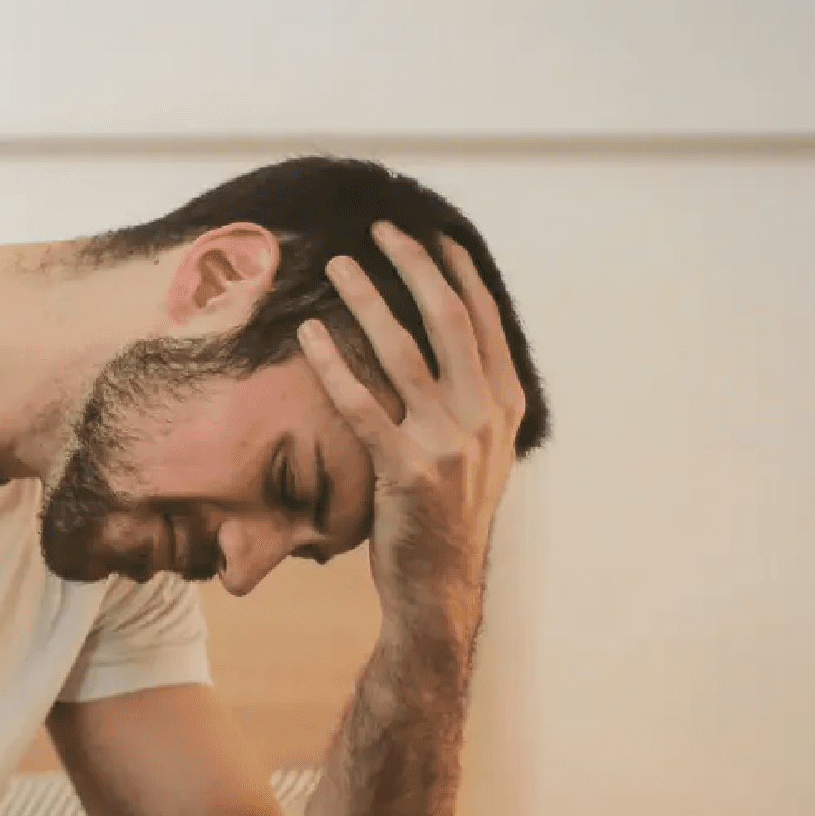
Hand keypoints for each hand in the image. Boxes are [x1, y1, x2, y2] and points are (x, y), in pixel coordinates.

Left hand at [297, 222, 527, 628]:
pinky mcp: (407, 470)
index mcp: (504, 405)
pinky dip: (333, 365)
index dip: (456, 272)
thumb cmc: (446, 515)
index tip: (431, 235)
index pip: (483, 320)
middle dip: (414, 267)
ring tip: (338, 266)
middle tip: (382, 230)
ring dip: (368, 301)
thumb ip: (472, 398)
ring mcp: (448, 443)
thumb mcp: (480, 451)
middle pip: (448, 320)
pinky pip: (362, 405)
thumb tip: (450, 345)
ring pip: (403, 352)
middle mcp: (483, 417)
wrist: (439, 585)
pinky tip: (310, 334)